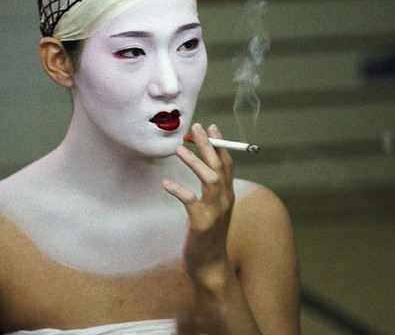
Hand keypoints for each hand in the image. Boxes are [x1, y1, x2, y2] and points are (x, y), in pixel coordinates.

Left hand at [162, 123, 234, 294]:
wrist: (211, 267)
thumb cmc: (209, 236)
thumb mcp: (214, 210)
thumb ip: (212, 192)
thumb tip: (202, 168)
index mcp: (228, 196)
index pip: (227, 164)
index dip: (220, 144)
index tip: (211, 126)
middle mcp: (225, 201)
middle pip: (219, 166)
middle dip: (208, 145)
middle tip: (196, 127)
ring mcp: (215, 212)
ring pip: (210, 179)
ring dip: (195, 162)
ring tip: (179, 149)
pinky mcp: (202, 224)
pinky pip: (190, 201)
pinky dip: (179, 190)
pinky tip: (166, 183)